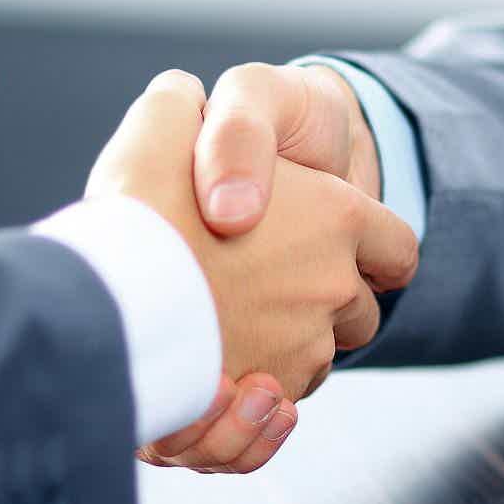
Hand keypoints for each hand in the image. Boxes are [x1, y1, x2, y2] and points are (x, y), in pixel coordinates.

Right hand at [86, 71, 417, 468]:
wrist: (109, 299)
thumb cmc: (140, 207)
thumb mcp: (163, 124)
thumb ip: (185, 107)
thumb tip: (184, 97)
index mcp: (336, 217)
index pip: (395, 245)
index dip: (375, 250)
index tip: (353, 254)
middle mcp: (334, 287)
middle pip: (359, 309)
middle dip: (326, 304)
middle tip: (265, 286)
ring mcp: (306, 350)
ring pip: (318, 359)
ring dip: (288, 349)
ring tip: (229, 328)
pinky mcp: (268, 402)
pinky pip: (282, 407)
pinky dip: (259, 397)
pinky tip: (219, 373)